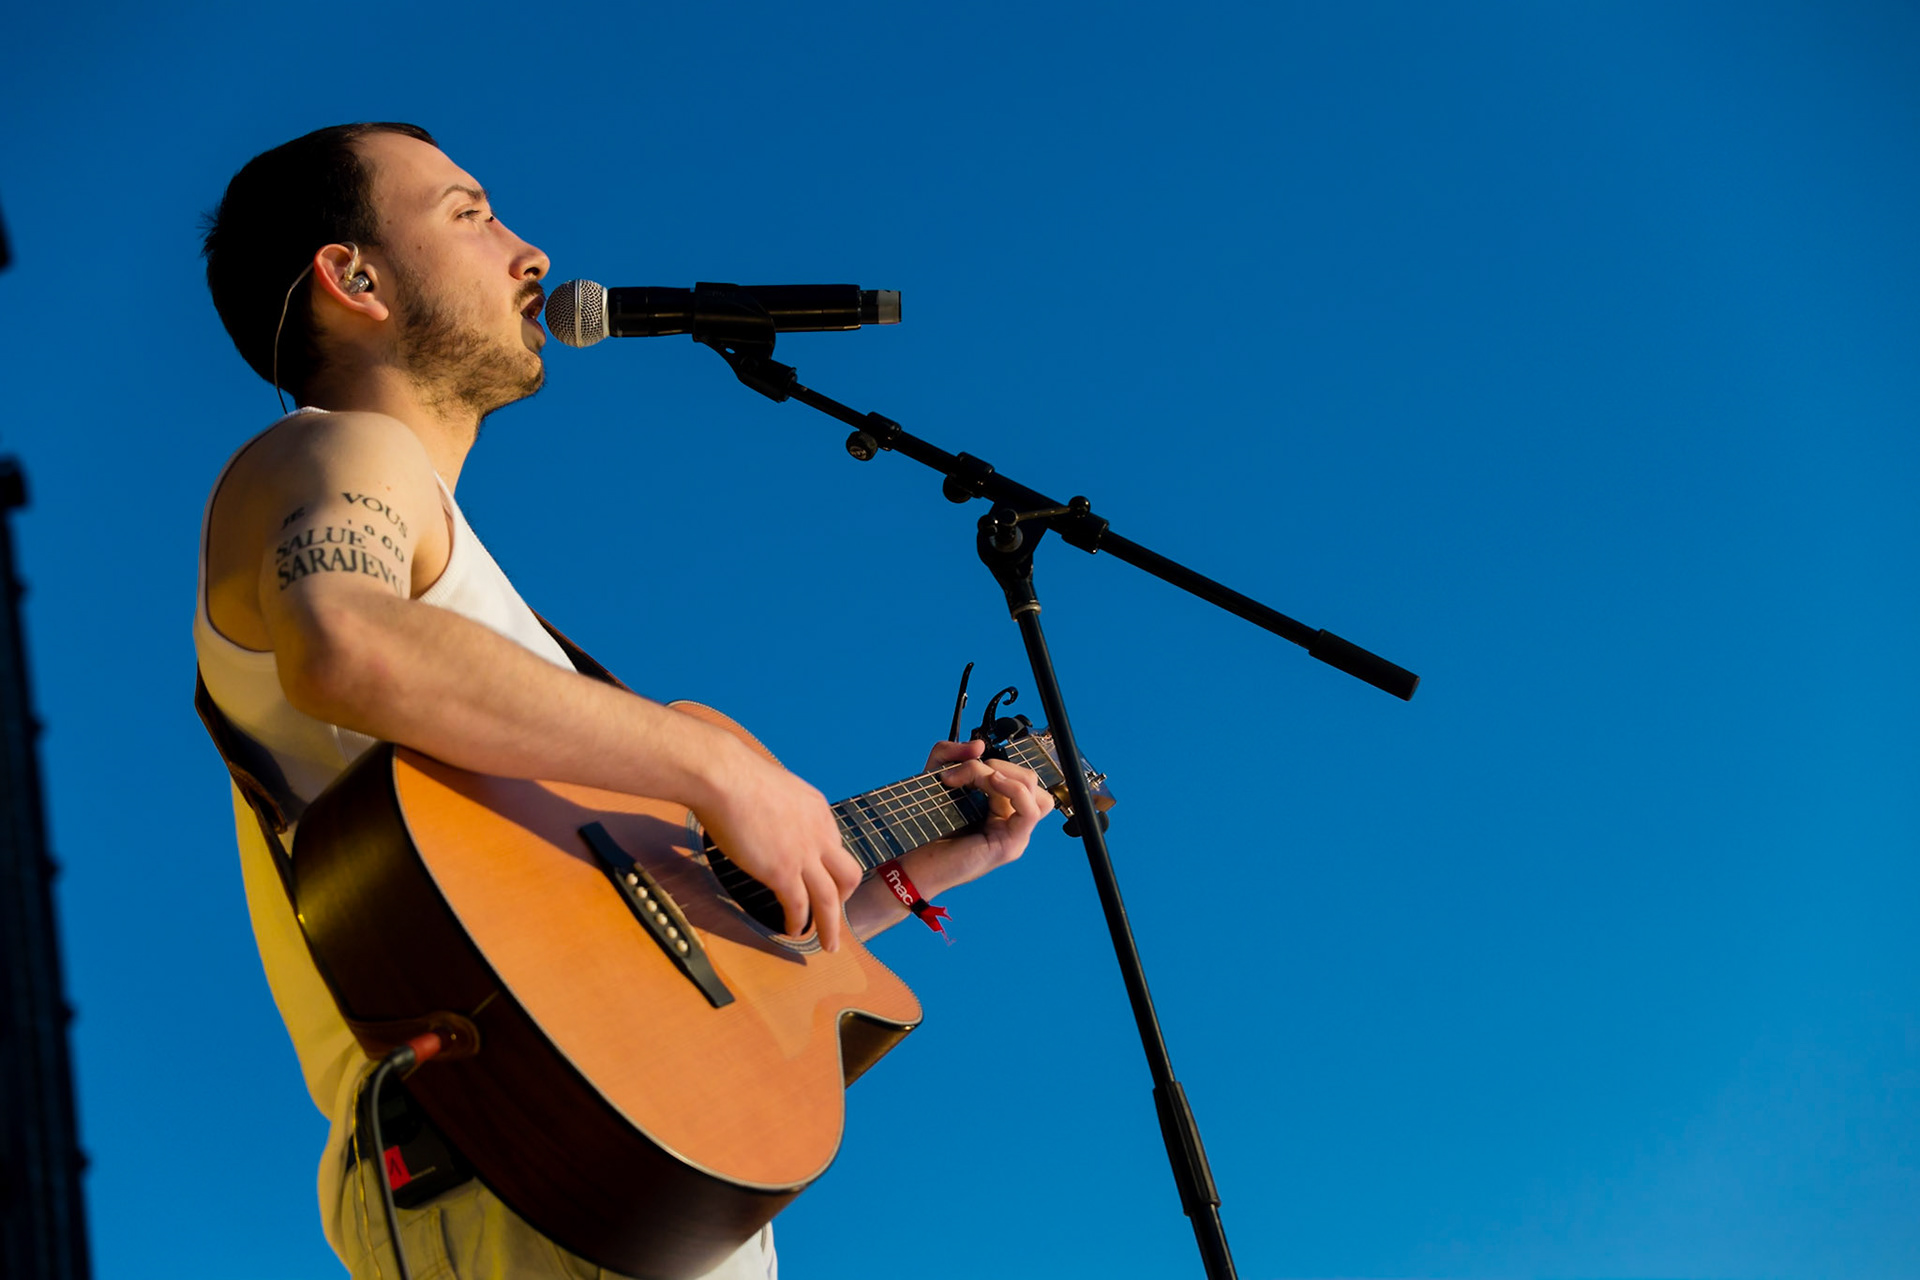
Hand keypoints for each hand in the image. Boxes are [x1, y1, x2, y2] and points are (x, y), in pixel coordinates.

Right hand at [693, 742, 863, 950]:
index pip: (834, 845)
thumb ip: (779, 807)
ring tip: (828, 944)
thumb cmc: (735, 776)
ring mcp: (804, 855)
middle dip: (844, 898)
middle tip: (834, 913)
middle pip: (848, 875)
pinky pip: (799, 906)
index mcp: (818, 810)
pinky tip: (793, 931)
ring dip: (831, 926)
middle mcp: (820, 833)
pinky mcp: (782, 872)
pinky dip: (799, 922)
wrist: (724, 777)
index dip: (829, 866)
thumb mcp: (773, 787)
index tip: (821, 877)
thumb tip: (765, 815)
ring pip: (830, 900)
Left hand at [919, 738, 1054, 885]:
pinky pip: (1031, 811)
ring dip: (1006, 776)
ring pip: (1034, 792)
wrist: (912, 862)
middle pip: (1029, 781)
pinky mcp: (1011, 845)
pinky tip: (992, 782)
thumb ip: (950, 753)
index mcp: (1000, 809)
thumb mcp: (935, 776)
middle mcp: (1010, 822)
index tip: (959, 766)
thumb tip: (980, 745)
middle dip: (997, 766)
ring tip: (979, 779)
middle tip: (962, 774)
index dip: (994, 761)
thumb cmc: (925, 827)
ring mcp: (1014, 835)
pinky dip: (1014, 790)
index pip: (1019, 776)